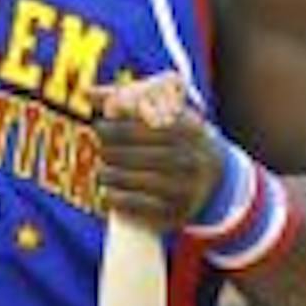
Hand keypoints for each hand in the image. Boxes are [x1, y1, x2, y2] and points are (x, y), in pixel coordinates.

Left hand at [93, 71, 223, 230]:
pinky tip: (108, 194)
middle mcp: (188, 160)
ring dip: (111, 176)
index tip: (100, 127)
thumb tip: (88, 93)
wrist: (216, 177)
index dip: (114, 127)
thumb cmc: (179, 138)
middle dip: (111, 151)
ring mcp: (184, 188)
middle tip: (101, 150)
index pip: (140, 128)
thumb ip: (127, 100)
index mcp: (186, 131)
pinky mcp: (176, 212)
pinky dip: (119, 200)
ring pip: (136, 180)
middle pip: (136, 154)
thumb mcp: (164, 113)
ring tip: (101, 172)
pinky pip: (140, 206)